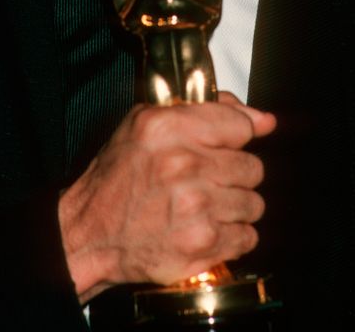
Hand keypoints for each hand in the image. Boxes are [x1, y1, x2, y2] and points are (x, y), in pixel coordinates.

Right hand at [58, 94, 275, 303]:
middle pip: (252, 167)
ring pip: (253, 203)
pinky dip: (231, 236)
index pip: (240, 125)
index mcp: (169, 128)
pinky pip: (247, 236)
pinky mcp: (202, 244)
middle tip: (209, 180)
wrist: (91, 233)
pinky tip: (206, 228)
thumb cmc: (118, 178)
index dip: (238, 136)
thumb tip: (263, 119)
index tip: (231, 144)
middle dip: (235, 175)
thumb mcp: (147, 123)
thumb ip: (206, 110)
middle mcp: (184, 164)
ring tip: (206, 207)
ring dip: (234, 207)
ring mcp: (196, 206)